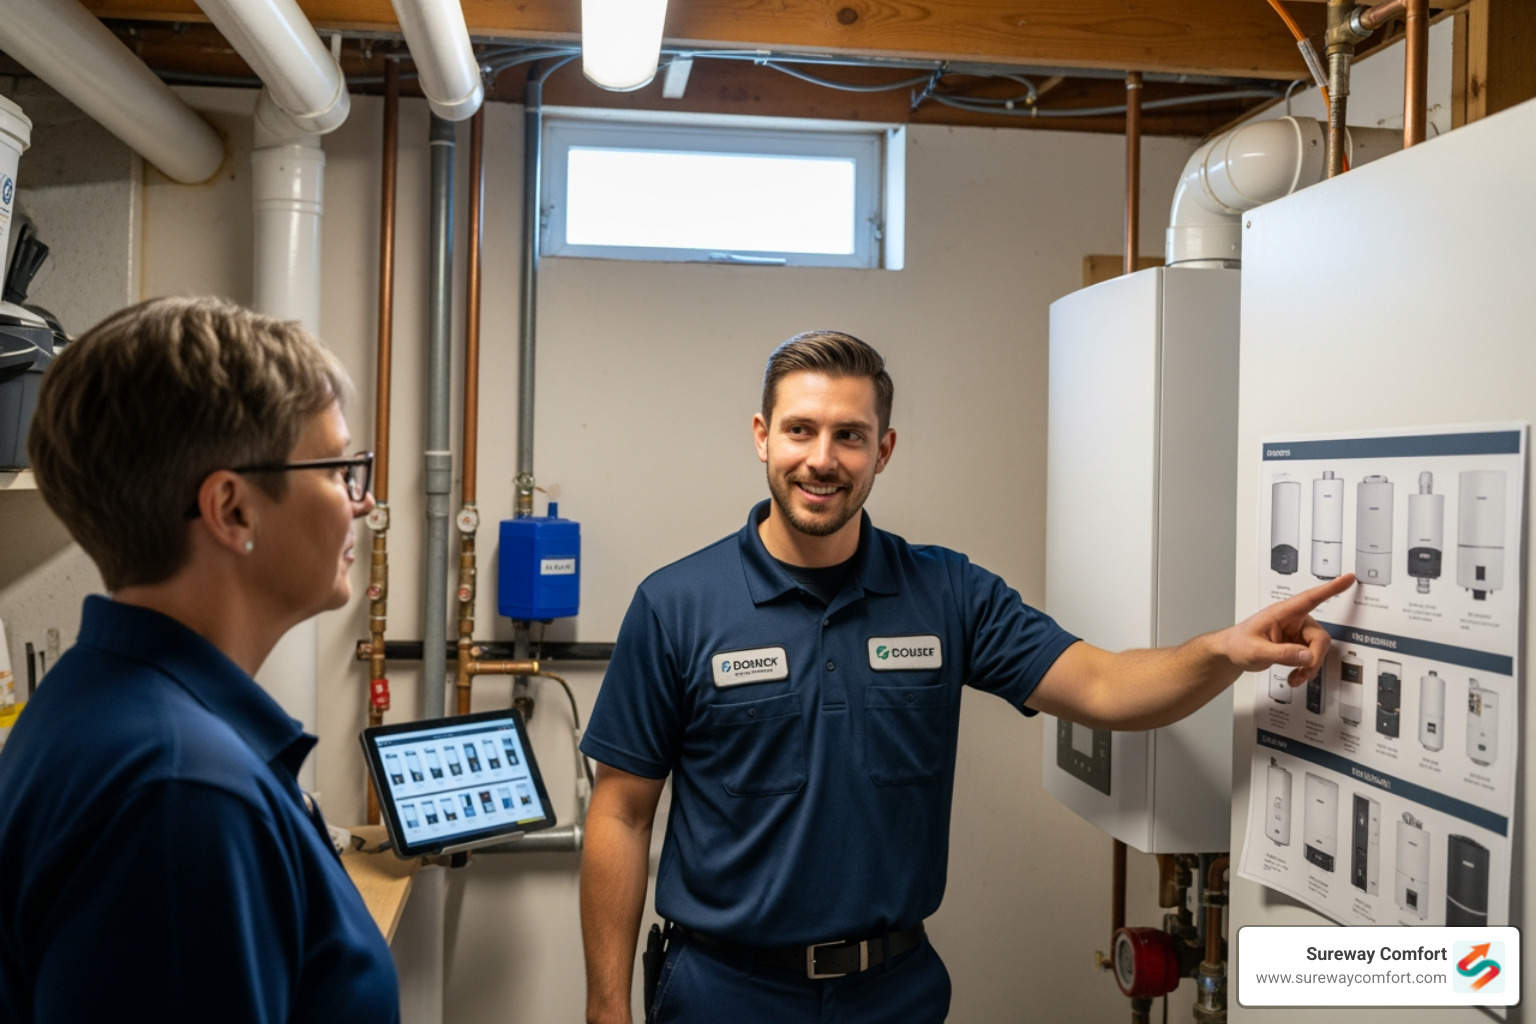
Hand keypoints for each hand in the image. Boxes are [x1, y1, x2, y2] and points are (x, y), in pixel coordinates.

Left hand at [1218, 574, 1354, 685]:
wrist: (1232, 653)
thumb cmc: (1239, 644)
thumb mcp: (1257, 650)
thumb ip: (1282, 653)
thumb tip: (1307, 656)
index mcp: (1282, 613)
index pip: (1310, 598)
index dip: (1331, 588)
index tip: (1349, 578)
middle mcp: (1293, 621)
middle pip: (1319, 637)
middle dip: (1314, 658)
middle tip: (1303, 672)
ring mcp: (1296, 633)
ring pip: (1318, 650)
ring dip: (1309, 667)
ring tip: (1295, 677)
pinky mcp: (1297, 645)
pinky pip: (1311, 657)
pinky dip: (1305, 669)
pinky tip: (1295, 676)